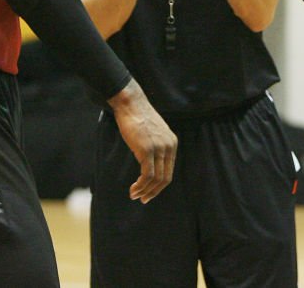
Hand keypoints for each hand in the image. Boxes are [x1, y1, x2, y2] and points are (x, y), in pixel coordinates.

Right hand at [107, 79, 177, 202]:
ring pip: (156, 179)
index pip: (169, 171)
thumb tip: (149, 163)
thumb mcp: (152, 133)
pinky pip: (147, 175)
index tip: (149, 192)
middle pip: (165, 178)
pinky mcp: (147, 150)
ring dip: (145, 191)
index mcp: (172, 143)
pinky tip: (133, 189)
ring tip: (135, 196)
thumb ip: (155, 146)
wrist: (131, 104)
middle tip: (143, 199)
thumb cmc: (137, 117)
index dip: (159, 185)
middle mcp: (169, 146)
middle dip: (154, 191)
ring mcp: (159, 148)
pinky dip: (141, 185)